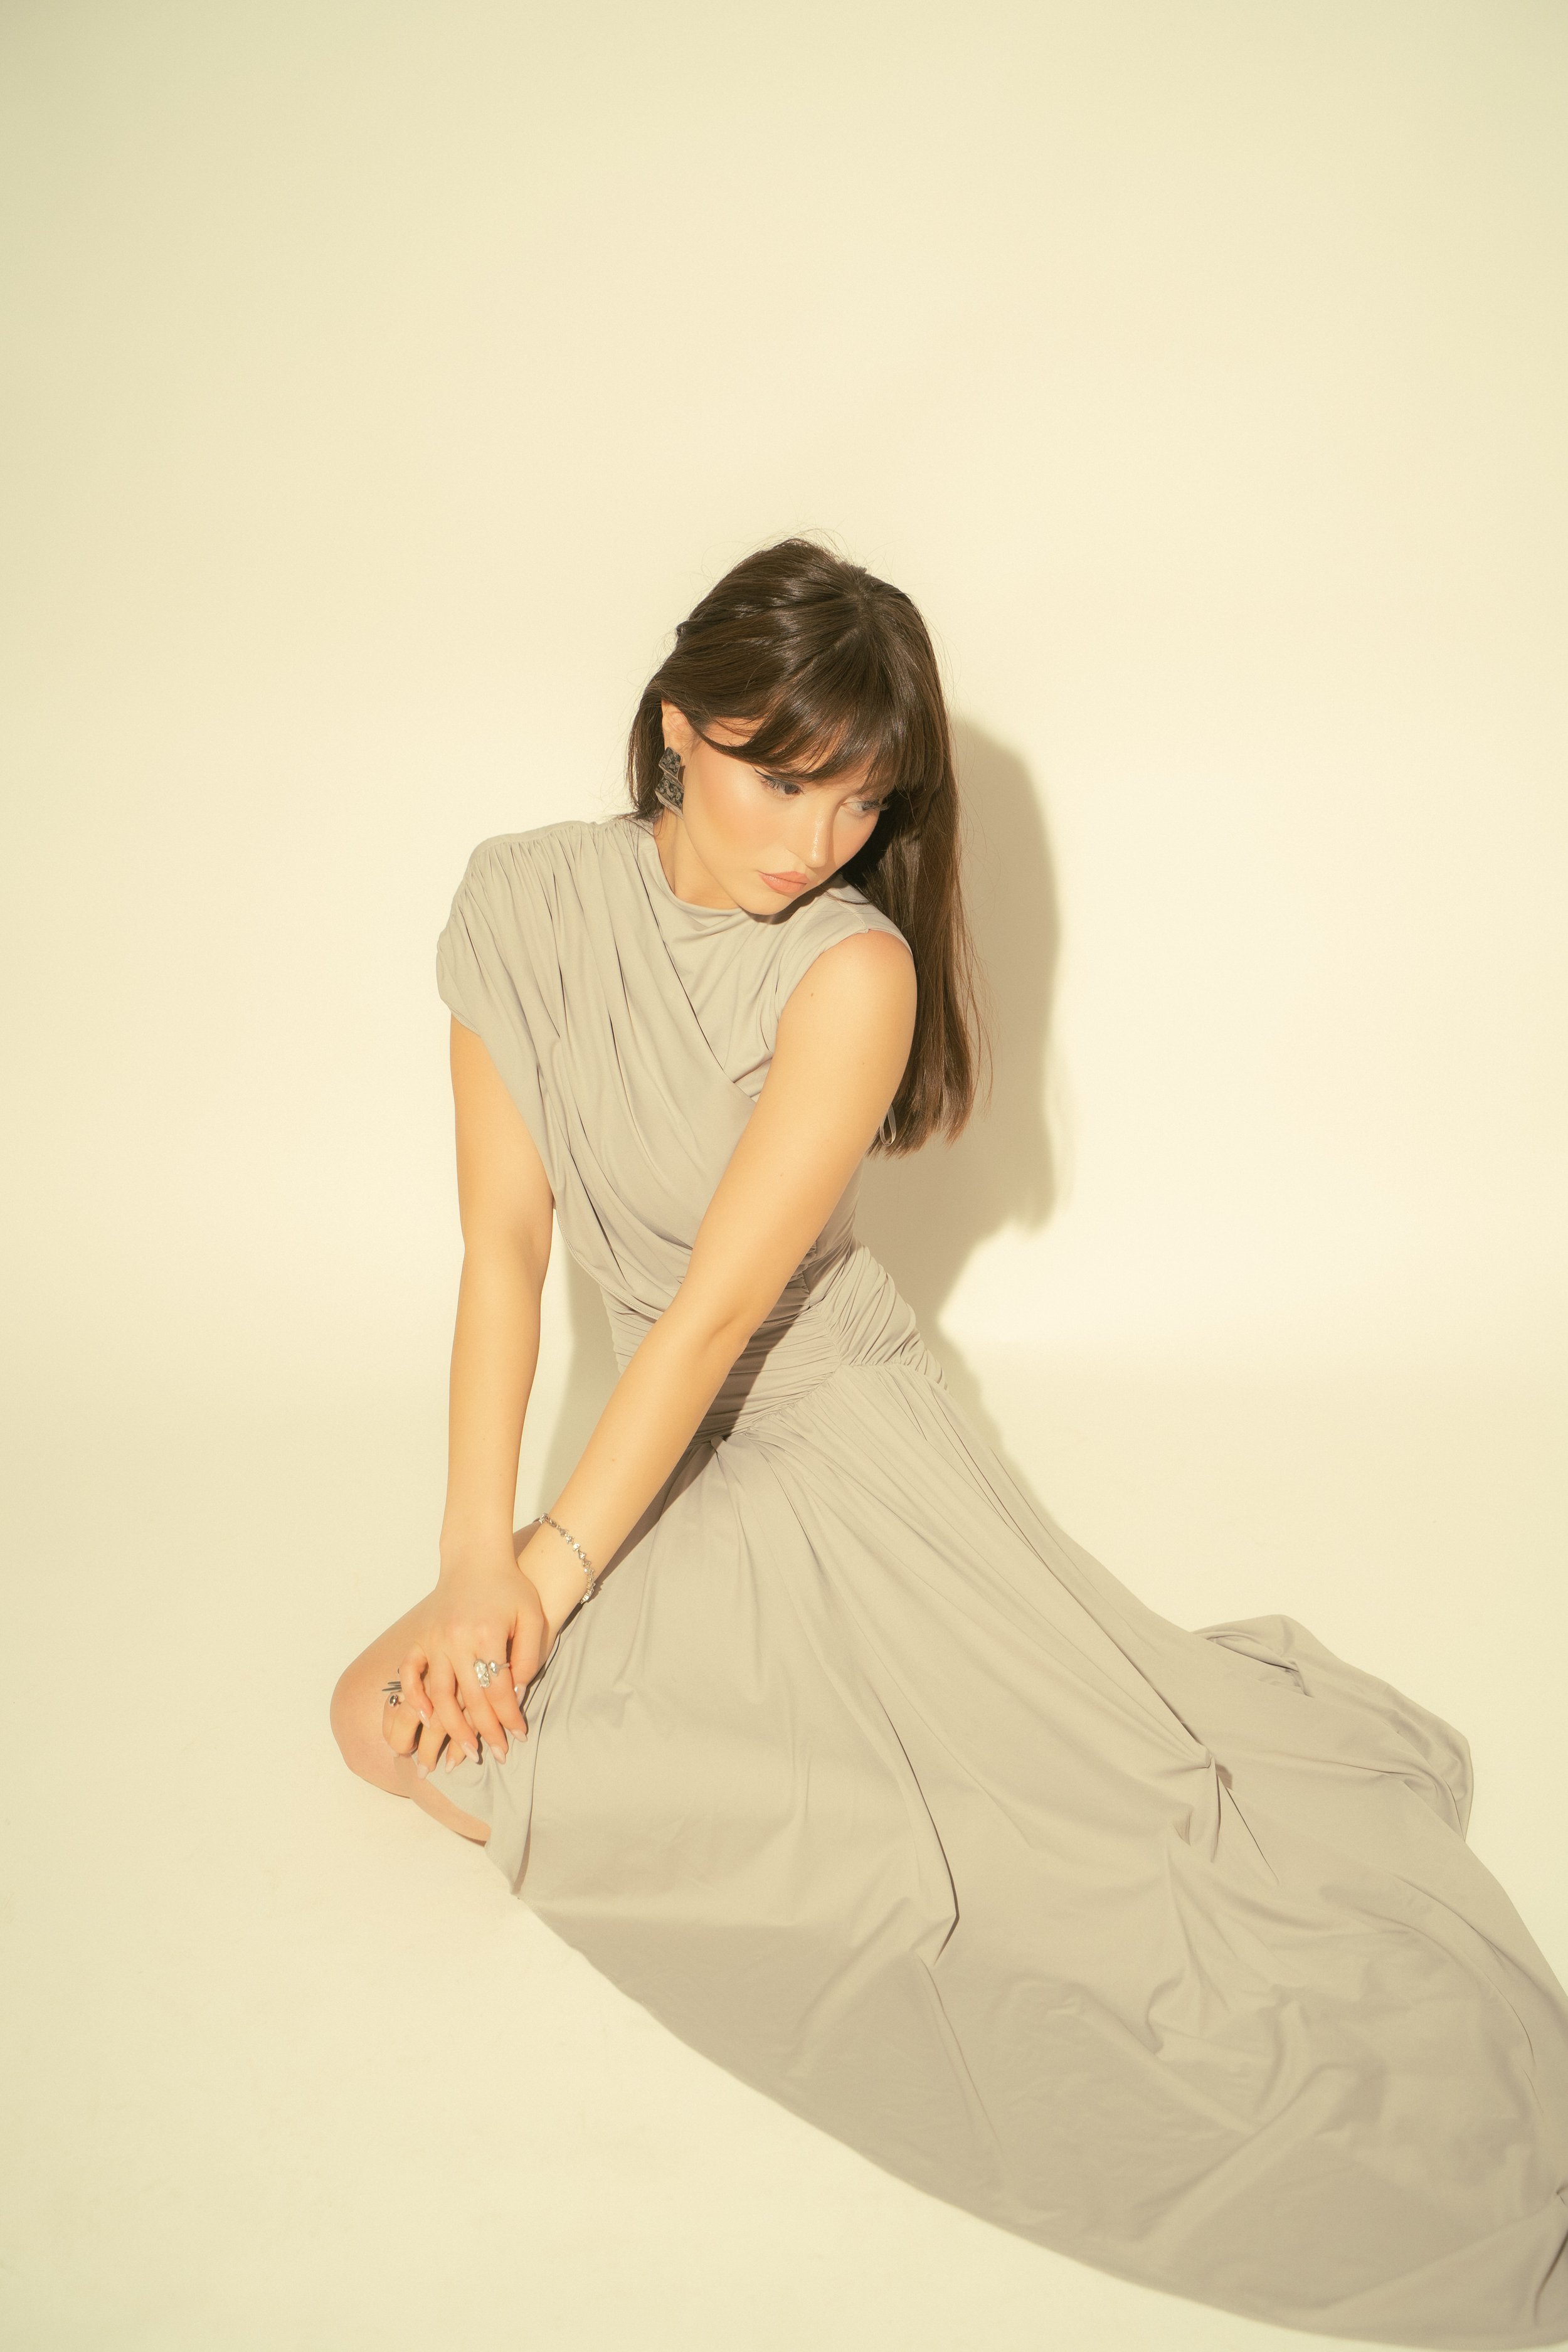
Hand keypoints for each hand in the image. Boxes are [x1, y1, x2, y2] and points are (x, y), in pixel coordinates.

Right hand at [387, 1552, 548, 1772]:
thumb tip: (517, 1694)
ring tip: (463, 1751)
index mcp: (488, 1634)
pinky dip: (414, 1697)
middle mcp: (457, 1639)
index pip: (499, 1690)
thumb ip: (530, 1656)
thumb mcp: (532, 1617)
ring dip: (450, 1726)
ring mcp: (434, 1639)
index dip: (509, 1718)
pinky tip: (424, 1718)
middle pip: (470, 1699)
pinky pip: (409, 1673)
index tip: (517, 1738)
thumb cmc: (511, 1588)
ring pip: (439, 1694)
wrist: (476, 1558)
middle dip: (484, 1732)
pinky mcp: (419, 1637)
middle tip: (493, 1755)